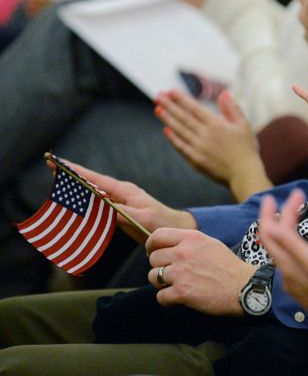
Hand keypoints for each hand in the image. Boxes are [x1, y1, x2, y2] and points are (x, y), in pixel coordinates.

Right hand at [48, 159, 196, 243]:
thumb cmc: (161, 223)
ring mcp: (120, 199)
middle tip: (51, 166)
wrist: (174, 227)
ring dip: (77, 185)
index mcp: (125, 191)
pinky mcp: (120, 207)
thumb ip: (124, 214)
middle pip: (92, 181)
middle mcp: (121, 191)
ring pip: (94, 190)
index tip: (59, 163)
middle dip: (72, 175)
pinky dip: (86, 197)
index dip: (77, 172)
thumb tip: (104, 207)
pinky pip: (99, 201)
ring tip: (57, 179)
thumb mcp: (143, 219)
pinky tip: (75, 198)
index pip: (96, 179)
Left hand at [146, 228, 255, 314]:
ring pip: (153, 277)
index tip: (154, 252)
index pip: (157, 236)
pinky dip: (167, 299)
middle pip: (153, 258)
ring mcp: (181, 273)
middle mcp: (183, 253)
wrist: (244, 287)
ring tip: (177, 285)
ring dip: (161, 283)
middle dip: (159, 266)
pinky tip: (179, 298)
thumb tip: (167, 246)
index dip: (151, 245)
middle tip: (172, 273)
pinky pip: (160, 296)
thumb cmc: (228, 266)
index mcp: (191, 238)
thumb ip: (188, 242)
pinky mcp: (182, 293)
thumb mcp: (209, 243)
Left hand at [155, 89, 269, 200]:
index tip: (171, 91)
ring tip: (157, 109)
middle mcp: (205, 134)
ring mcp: (198, 148)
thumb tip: (223, 94)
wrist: (244, 175)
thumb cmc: (247, 150)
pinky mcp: (196, 160)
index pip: (195, 108)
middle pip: (183, 117)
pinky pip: (181, 147)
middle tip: (158, 96)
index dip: (182, 99)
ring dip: (167, 119)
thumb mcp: (244, 125)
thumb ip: (232, 108)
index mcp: (216, 124)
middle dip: (170, 106)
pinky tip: (166, 130)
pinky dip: (173, 138)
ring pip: (179, 130)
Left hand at [258, 190, 307, 374]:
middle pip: (277, 241)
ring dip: (289, 228)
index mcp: (290, 268)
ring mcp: (302, 281)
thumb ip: (294, 247)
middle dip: (282, 216)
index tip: (280, 194)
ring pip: (287, 249)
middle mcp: (291, 275)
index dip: (271, 212)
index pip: (270, 235)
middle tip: (295, 196)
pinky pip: (298, 257)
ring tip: (296, 213)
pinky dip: (299, 241)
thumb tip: (271, 227)